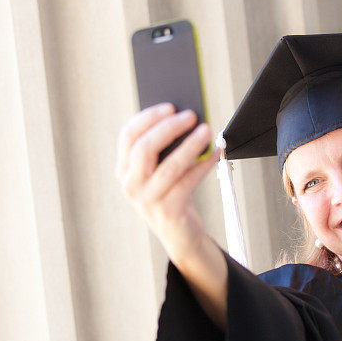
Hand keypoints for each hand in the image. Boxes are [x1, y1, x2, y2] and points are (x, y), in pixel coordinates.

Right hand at [115, 103, 220, 264]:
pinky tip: (217, 153)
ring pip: (170, 166)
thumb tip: (186, 119)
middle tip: (191, 115)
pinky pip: (188, 182)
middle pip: (145, 148)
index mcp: (124, 169)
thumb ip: (164, 149)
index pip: (128, 135)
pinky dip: (204, 164)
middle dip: (169, 128)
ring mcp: (147, 199)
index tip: (170, 106)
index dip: (148, 117)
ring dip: (191, 145)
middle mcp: (130, 184)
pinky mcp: (168, 211)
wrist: (180, 234)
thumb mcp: (160, 171)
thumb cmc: (172, 193)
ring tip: (207, 130)